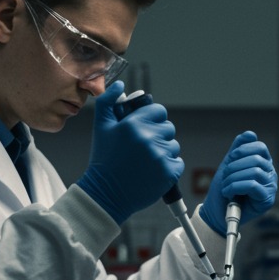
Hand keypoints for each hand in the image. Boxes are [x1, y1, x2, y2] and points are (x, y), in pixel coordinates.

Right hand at [76, 81, 183, 223]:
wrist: (106, 194)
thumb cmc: (104, 160)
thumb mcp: (101, 128)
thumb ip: (108, 102)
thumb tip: (119, 85)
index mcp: (134, 124)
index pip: (159, 111)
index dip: (152, 119)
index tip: (144, 128)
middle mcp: (149, 138)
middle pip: (168, 128)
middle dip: (158, 135)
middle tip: (142, 148)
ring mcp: (161, 156)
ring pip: (173, 145)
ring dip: (163, 151)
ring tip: (145, 161)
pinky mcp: (169, 172)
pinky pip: (178, 162)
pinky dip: (169, 167)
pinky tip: (152, 172)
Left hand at [202, 131, 276, 235]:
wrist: (217, 212)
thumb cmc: (224, 189)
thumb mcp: (229, 164)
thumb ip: (238, 149)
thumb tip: (250, 134)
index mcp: (263, 163)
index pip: (260, 148)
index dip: (243, 150)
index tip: (230, 158)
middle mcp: (269, 174)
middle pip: (256, 159)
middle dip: (235, 167)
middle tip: (225, 177)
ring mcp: (270, 187)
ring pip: (254, 172)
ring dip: (233, 178)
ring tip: (226, 186)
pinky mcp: (267, 200)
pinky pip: (252, 185)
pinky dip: (236, 187)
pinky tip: (229, 192)